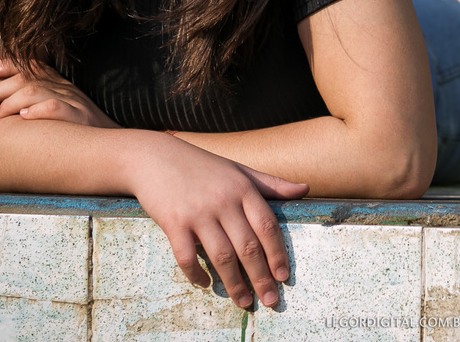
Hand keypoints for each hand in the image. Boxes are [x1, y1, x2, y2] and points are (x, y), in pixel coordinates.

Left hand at [0, 60, 119, 128]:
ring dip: (12, 101)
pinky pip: (56, 108)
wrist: (118, 147)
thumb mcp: (66, 112)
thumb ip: (44, 104)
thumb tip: (8, 108)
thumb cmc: (86, 135)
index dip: (10, 64)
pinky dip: (38, 111)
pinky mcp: (79, 118)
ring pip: (36, 91)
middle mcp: (66, 90)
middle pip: (27, 79)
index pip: (33, 66)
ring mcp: (73, 102)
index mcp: (62, 86)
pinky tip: (24, 118)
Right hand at [129, 134, 307, 309]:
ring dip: (234, 283)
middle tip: (270, 300)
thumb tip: (305, 189)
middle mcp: (223, 200)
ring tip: (244, 301)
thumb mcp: (239, 170)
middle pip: (247, 246)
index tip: (284, 277)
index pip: (266, 226)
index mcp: (242, 188)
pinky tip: (205, 283)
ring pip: (221, 256)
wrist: (155, 157)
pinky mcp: (173, 222)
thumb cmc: (201, 166)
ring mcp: (198, 212)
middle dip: (261, 277)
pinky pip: (187, 257)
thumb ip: (271, 184)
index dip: (277, 253)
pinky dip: (197, 274)